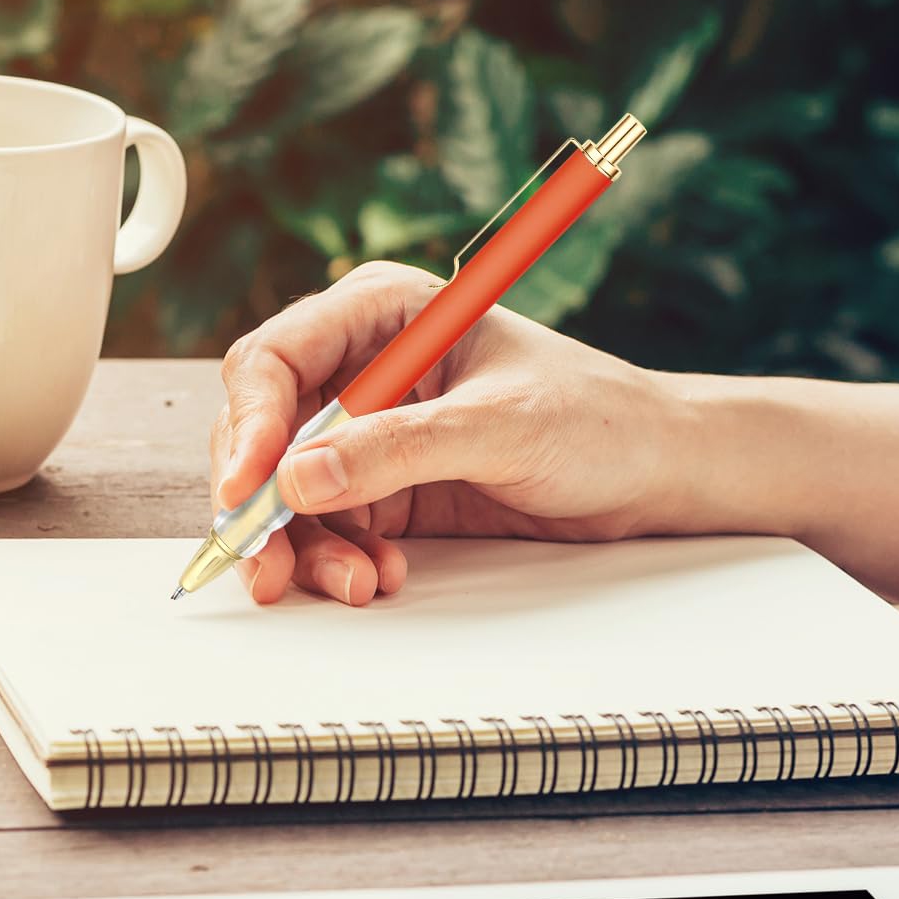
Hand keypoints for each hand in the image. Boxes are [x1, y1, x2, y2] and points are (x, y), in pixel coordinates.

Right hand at [209, 260, 686, 604]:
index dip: (248, 426)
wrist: (651, 472)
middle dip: (262, 504)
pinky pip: (328, 527)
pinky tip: (378, 577)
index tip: (248, 492)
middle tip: (269, 566)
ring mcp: (369, 432)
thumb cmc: (595, 418)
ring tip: (354, 584)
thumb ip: (398, 449)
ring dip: (304, 547)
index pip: (276, 360)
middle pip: (264, 432)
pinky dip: (338, 560)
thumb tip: (297, 480)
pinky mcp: (385, 487)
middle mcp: (362, 368)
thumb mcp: (499, 427)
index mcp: (381, 314)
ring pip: (289, 492)